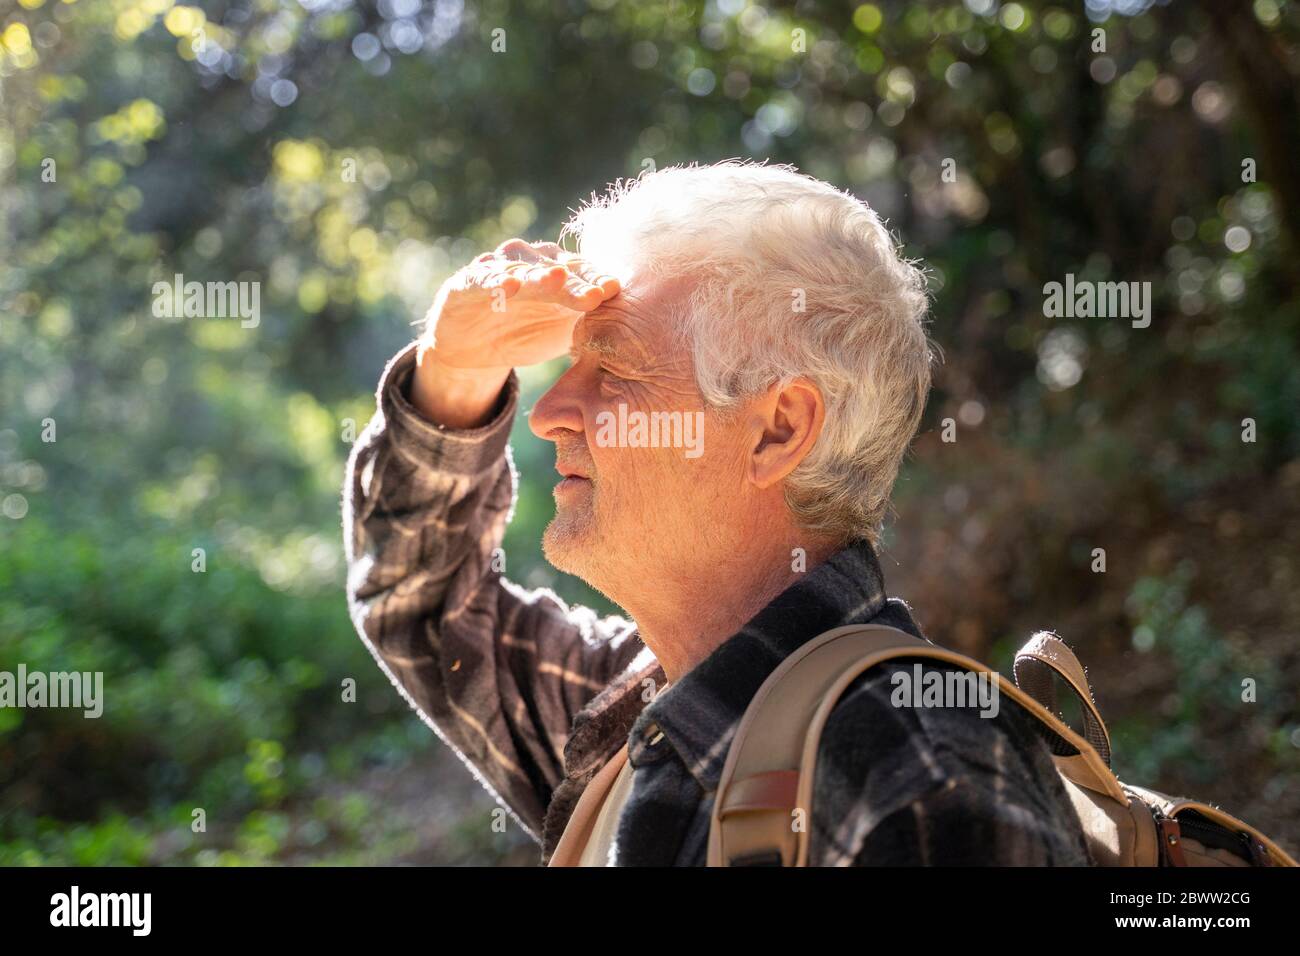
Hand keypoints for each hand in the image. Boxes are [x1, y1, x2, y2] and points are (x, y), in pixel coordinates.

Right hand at [410, 239, 619, 427]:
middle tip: (597, 292)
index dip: (597, 280)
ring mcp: (496, 269)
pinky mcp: (465, 283)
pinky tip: (510, 286)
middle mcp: (528, 263)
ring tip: (556, 280)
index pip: (581, 272)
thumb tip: (639, 329)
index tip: (616, 290)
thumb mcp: (563, 332)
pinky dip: (494, 280)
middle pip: (556, 267)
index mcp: (557, 271)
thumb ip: (593, 323)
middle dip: (576, 280)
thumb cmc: (525, 333)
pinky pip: (481, 278)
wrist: (472, 350)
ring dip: (539, 273)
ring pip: (521, 267)